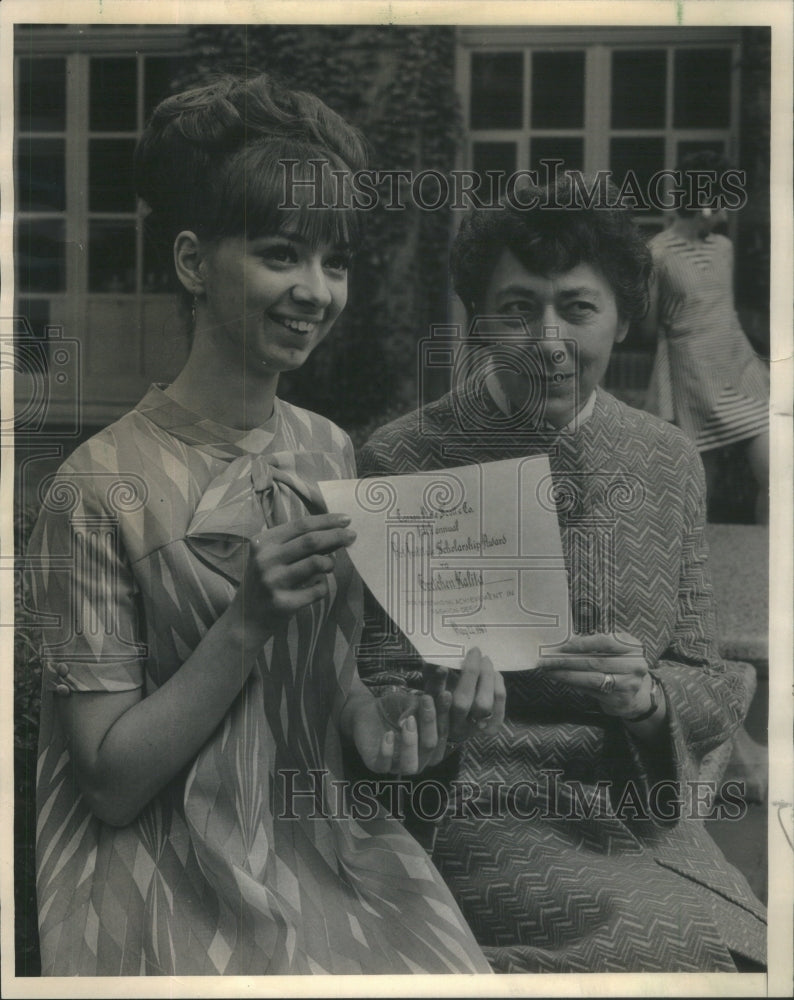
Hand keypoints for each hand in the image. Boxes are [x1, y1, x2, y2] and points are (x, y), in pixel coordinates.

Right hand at [232, 513, 355, 632]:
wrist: (246, 620)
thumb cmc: (264, 582)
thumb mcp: (271, 557)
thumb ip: (296, 544)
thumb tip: (333, 532)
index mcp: (262, 542)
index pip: (300, 525)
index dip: (327, 521)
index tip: (346, 519)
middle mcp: (265, 559)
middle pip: (311, 541)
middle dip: (336, 536)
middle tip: (352, 536)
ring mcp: (273, 582)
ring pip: (316, 563)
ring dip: (330, 562)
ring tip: (329, 565)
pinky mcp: (283, 603)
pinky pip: (318, 589)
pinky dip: (323, 586)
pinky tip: (316, 586)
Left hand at [346, 691, 447, 774]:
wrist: (367, 710)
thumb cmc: (394, 707)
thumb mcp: (410, 701)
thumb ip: (419, 706)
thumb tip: (419, 713)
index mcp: (431, 745)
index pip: (443, 734)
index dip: (445, 715)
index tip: (445, 694)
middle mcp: (418, 759)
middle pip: (430, 748)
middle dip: (429, 724)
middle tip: (425, 702)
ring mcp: (397, 764)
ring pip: (410, 766)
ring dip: (411, 744)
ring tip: (408, 722)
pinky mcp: (376, 764)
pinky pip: (383, 766)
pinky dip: (387, 751)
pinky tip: (388, 734)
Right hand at [423, 647, 506, 749]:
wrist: (460, 724)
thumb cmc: (444, 699)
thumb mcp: (432, 686)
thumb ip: (431, 673)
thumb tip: (432, 657)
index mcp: (435, 714)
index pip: (434, 697)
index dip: (438, 683)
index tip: (442, 666)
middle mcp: (453, 726)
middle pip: (461, 702)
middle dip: (470, 673)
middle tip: (474, 651)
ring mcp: (473, 729)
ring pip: (483, 704)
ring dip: (486, 677)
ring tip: (485, 660)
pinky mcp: (491, 728)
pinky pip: (498, 706)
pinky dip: (498, 687)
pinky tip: (494, 673)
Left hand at [537, 631, 654, 719]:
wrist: (639, 694)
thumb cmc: (621, 665)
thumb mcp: (617, 649)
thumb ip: (597, 644)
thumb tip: (565, 643)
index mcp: (632, 647)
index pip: (606, 642)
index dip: (583, 643)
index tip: (563, 646)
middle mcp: (634, 666)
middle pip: (595, 662)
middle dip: (567, 660)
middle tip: (547, 659)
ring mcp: (627, 685)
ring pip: (591, 679)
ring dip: (566, 675)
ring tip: (549, 670)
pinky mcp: (618, 700)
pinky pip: (590, 691)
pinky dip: (573, 684)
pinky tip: (560, 679)